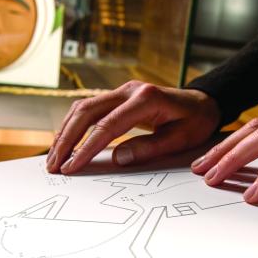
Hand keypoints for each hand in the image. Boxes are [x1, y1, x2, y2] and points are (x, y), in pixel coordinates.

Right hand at [46, 81, 220, 173]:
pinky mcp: (117, 97)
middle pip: (86, 111)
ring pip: (82, 107)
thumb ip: (149, 148)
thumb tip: (117, 158)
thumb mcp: (180, 139)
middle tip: (54, 165)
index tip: (72, 167)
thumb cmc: (195, 122)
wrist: (203, 102)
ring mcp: (121, 91)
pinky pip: (89, 108)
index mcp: (146, 99)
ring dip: (65, 132)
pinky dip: (73, 125)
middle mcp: (129, 90)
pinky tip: (65, 143)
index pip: (107, 125)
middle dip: (66, 140)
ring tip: (54, 157)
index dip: (87, 148)